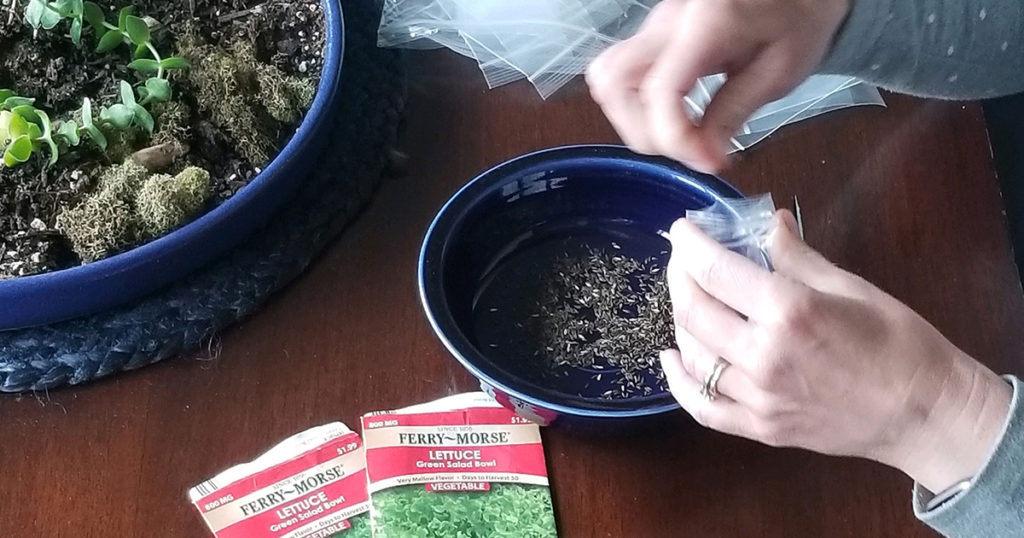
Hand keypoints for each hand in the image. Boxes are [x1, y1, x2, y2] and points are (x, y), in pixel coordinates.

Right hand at [586, 0, 849, 172]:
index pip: (660, 90)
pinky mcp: (654, 34)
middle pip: (614, 82)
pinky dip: (638, 105)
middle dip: (642, 130)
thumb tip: (703, 157)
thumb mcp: (780, 71)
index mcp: (706, 24)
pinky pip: (623, 74)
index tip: (708, 161)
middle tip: (686, 147)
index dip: (675, 137)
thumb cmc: (799, 16)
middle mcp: (667, 20)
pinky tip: (673, 116)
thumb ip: (734, 113)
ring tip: (677, 134)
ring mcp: (654, 25)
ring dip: (633, 119)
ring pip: (608, 79)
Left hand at [661, 211, 1012, 492]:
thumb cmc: (898, 343)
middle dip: (679, 275)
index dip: (690, 245)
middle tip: (683, 259)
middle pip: (693, 310)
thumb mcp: (848, 285)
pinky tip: (673, 358)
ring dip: (680, 321)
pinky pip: (703, 408)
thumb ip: (795, 256)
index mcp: (790, 311)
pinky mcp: (762, 428)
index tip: (683, 229)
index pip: (716, 270)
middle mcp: (765, 355)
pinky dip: (680, 381)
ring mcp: (759, 397)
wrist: (925, 412)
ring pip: (693, 355)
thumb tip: (767, 223)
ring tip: (688, 298)